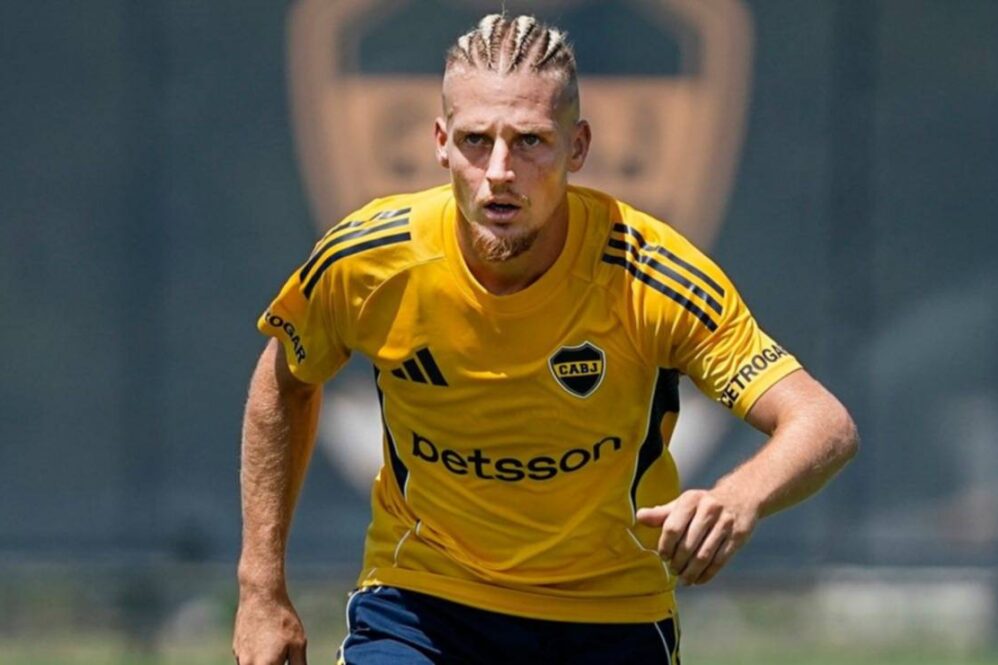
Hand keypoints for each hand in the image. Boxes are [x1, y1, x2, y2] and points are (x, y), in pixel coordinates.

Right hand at [233, 588, 307, 664]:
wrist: (261, 596)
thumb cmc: (282, 619)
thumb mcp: (298, 644)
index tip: (284, 662)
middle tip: (282, 657)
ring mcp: (240, 658)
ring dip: (266, 663)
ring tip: (276, 647)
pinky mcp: (236, 649)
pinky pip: (248, 661)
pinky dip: (258, 658)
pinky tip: (267, 642)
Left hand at [635, 488, 757, 585]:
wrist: (740, 496)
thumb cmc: (703, 504)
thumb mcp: (683, 504)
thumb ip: (662, 514)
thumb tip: (640, 517)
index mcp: (691, 500)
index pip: (672, 527)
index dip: (665, 546)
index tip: (663, 556)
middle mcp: (709, 509)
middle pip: (688, 544)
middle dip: (678, 562)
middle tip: (673, 571)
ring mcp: (725, 523)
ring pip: (704, 555)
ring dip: (692, 572)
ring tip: (683, 580)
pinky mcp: (738, 536)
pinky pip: (720, 560)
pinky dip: (708, 574)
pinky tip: (698, 580)